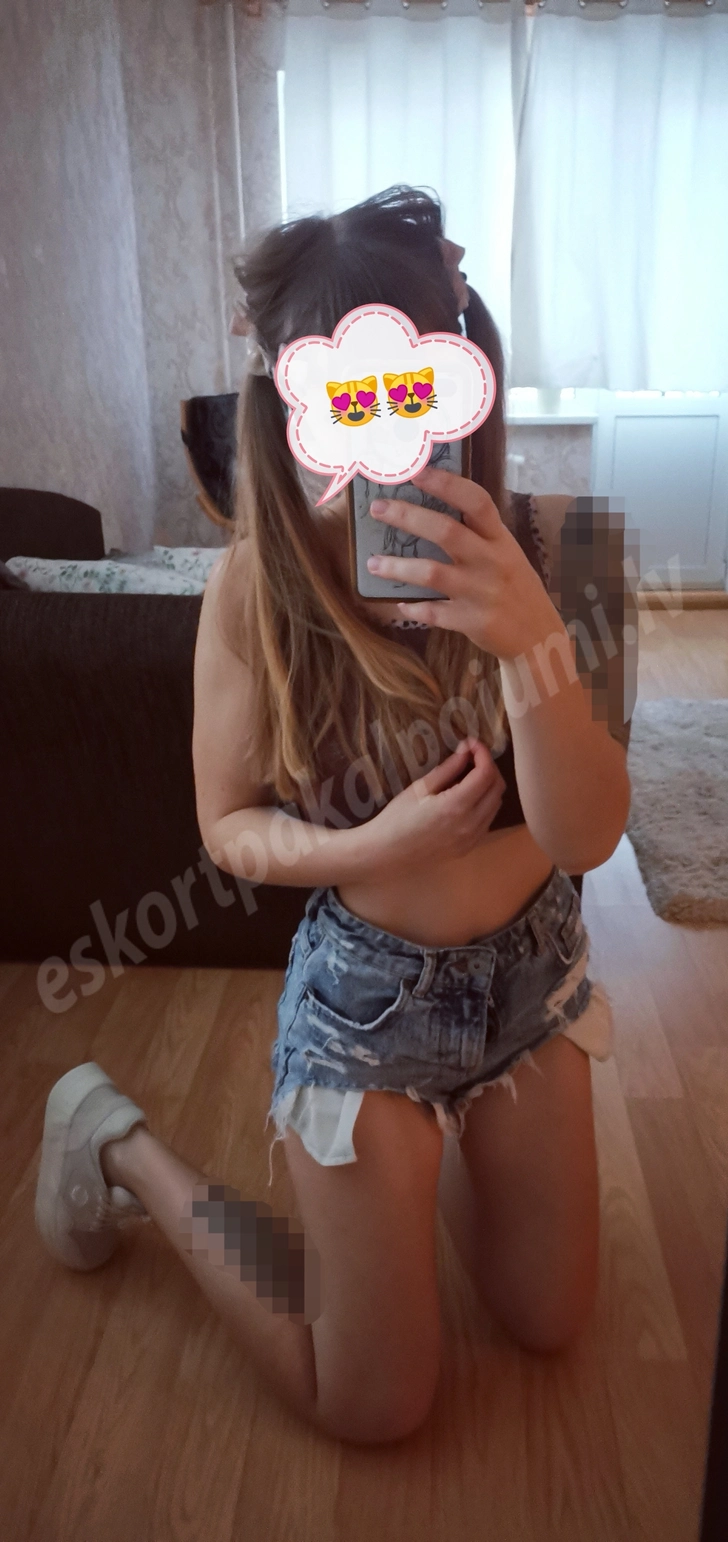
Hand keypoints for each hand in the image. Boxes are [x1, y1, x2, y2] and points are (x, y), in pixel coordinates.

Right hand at [361, 738, 505, 880]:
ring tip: (470, 776)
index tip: (472, 743)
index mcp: (456, 806)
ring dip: (489, 786)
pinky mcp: (469, 847)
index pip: (485, 773)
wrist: (386, 855)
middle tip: (472, 757)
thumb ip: (448, 769)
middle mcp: (471, 824)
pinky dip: (485, 804)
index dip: (483, 753)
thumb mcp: (420, 788)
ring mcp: (472, 839)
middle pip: (497, 788)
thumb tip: (466, 750)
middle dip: (489, 767)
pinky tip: (468, 798)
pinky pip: (488, 820)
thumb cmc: (397, 819)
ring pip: (496, 805)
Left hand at [366, 464, 559, 660]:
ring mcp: (481, 593)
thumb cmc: (515, 588)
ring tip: (372, 563)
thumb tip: (430, 513)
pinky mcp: (472, 621)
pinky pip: (433, 613)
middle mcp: (491, 562)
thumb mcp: (506, 554)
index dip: (446, 484)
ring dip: (397, 567)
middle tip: (378, 509)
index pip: (476, 501)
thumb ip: (478, 536)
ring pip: (432, 573)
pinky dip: (413, 608)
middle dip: (408, 517)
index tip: (417, 471)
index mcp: (500, 540)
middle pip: (446, 532)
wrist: (538, 636)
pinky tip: (399, 603)